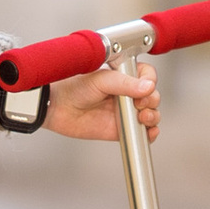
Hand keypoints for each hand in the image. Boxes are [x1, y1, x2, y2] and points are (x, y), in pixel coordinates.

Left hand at [41, 60, 159, 143]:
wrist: (57, 108)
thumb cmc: (73, 87)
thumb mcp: (100, 80)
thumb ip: (124, 83)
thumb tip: (147, 87)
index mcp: (123, 74)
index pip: (147, 75)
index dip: (150, 82)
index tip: (146, 87)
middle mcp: (127, 92)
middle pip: (153, 96)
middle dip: (152, 101)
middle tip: (139, 104)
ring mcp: (125, 111)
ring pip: (151, 114)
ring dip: (153, 116)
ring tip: (142, 117)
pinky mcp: (121, 129)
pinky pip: (142, 133)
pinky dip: (149, 134)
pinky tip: (148, 132)